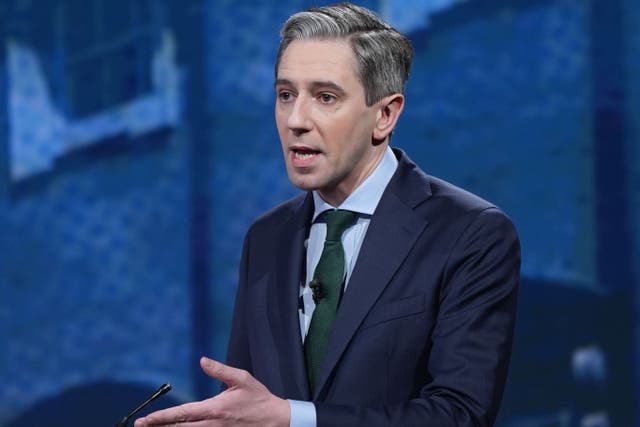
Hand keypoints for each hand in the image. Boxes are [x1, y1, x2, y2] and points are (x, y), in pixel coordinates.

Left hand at [134, 357, 289, 425]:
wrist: (276, 421)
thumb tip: (202, 360)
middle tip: (140, 426)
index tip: (145, 419)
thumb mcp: (241, 379)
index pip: (182, 414)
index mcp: (215, 409)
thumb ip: (219, 370)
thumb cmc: (258, 398)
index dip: (162, 417)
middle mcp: (212, 425)